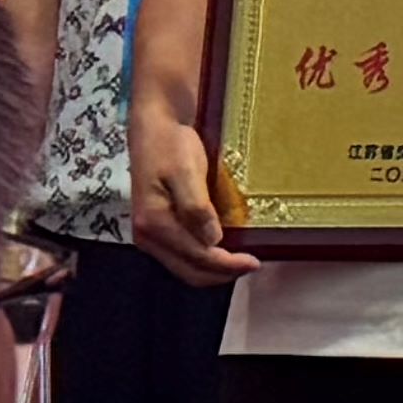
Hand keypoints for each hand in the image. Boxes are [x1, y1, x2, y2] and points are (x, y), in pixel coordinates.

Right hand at [129, 128, 259, 289]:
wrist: (155, 128)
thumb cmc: (171, 146)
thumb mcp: (186, 170)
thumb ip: (196, 207)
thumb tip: (212, 240)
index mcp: (154, 224)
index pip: (196, 258)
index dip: (227, 265)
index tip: (254, 263)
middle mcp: (147, 236)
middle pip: (188, 271)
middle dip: (221, 273)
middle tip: (251, 265)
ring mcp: (149, 234)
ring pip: (184, 265)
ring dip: (213, 268)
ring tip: (240, 259)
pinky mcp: (156, 228)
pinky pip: (181, 253)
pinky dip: (203, 257)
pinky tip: (222, 247)